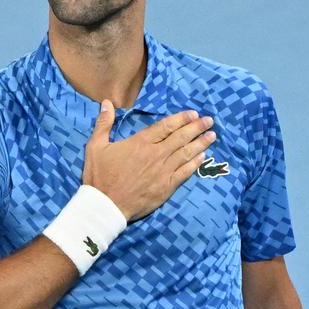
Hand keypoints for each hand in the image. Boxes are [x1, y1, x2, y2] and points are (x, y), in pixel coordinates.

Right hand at [82, 99, 215, 221]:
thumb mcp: (95, 146)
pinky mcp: (166, 187)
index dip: (181, 119)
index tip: (193, 113)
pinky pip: (185, 172)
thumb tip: (106, 103)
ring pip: (186, 153)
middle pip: (181, 137)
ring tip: (212, 135)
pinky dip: (195, 163)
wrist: (106, 206)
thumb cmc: (99, 176)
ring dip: (201, 143)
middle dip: (196, 127)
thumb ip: (103, 123)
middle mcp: (155, 154)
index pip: (166, 126)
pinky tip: (203, 157)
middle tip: (209, 120)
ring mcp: (163, 171)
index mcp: (140, 142)